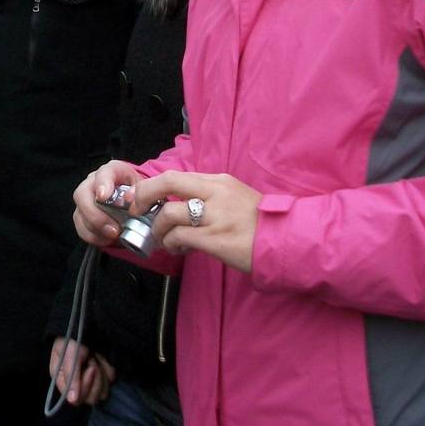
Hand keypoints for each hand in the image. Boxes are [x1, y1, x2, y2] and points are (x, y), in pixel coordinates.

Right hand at [49, 337, 114, 405]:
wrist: (87, 326)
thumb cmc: (72, 339)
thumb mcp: (69, 354)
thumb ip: (71, 376)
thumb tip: (73, 400)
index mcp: (64, 383)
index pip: (77, 399)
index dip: (85, 386)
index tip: (90, 368)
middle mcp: (78, 387)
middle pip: (91, 398)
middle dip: (95, 378)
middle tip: (92, 360)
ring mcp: (92, 383)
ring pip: (103, 393)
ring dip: (102, 373)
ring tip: (96, 358)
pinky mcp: (103, 378)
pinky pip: (110, 382)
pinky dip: (108, 369)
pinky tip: (103, 359)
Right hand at [73, 159, 143, 245]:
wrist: (136, 205)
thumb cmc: (139, 196)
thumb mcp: (145, 192)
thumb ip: (141, 195)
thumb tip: (136, 203)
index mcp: (113, 171)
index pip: (104, 172)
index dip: (102, 183)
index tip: (104, 196)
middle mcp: (94, 182)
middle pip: (82, 193)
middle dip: (95, 214)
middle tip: (113, 229)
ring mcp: (86, 199)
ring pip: (80, 212)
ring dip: (96, 228)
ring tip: (113, 236)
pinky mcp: (82, 216)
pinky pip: (81, 227)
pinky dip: (93, 236)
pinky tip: (107, 239)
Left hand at [136, 171, 261, 272]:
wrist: (286, 240)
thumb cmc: (259, 222)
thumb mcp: (235, 196)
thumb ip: (209, 195)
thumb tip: (180, 203)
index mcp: (218, 181)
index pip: (176, 176)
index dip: (152, 186)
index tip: (140, 197)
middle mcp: (214, 194)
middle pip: (167, 183)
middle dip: (144, 195)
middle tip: (137, 211)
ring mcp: (215, 216)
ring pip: (169, 214)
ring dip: (159, 229)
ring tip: (163, 239)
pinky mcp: (216, 239)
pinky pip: (181, 237)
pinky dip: (172, 243)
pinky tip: (177, 249)